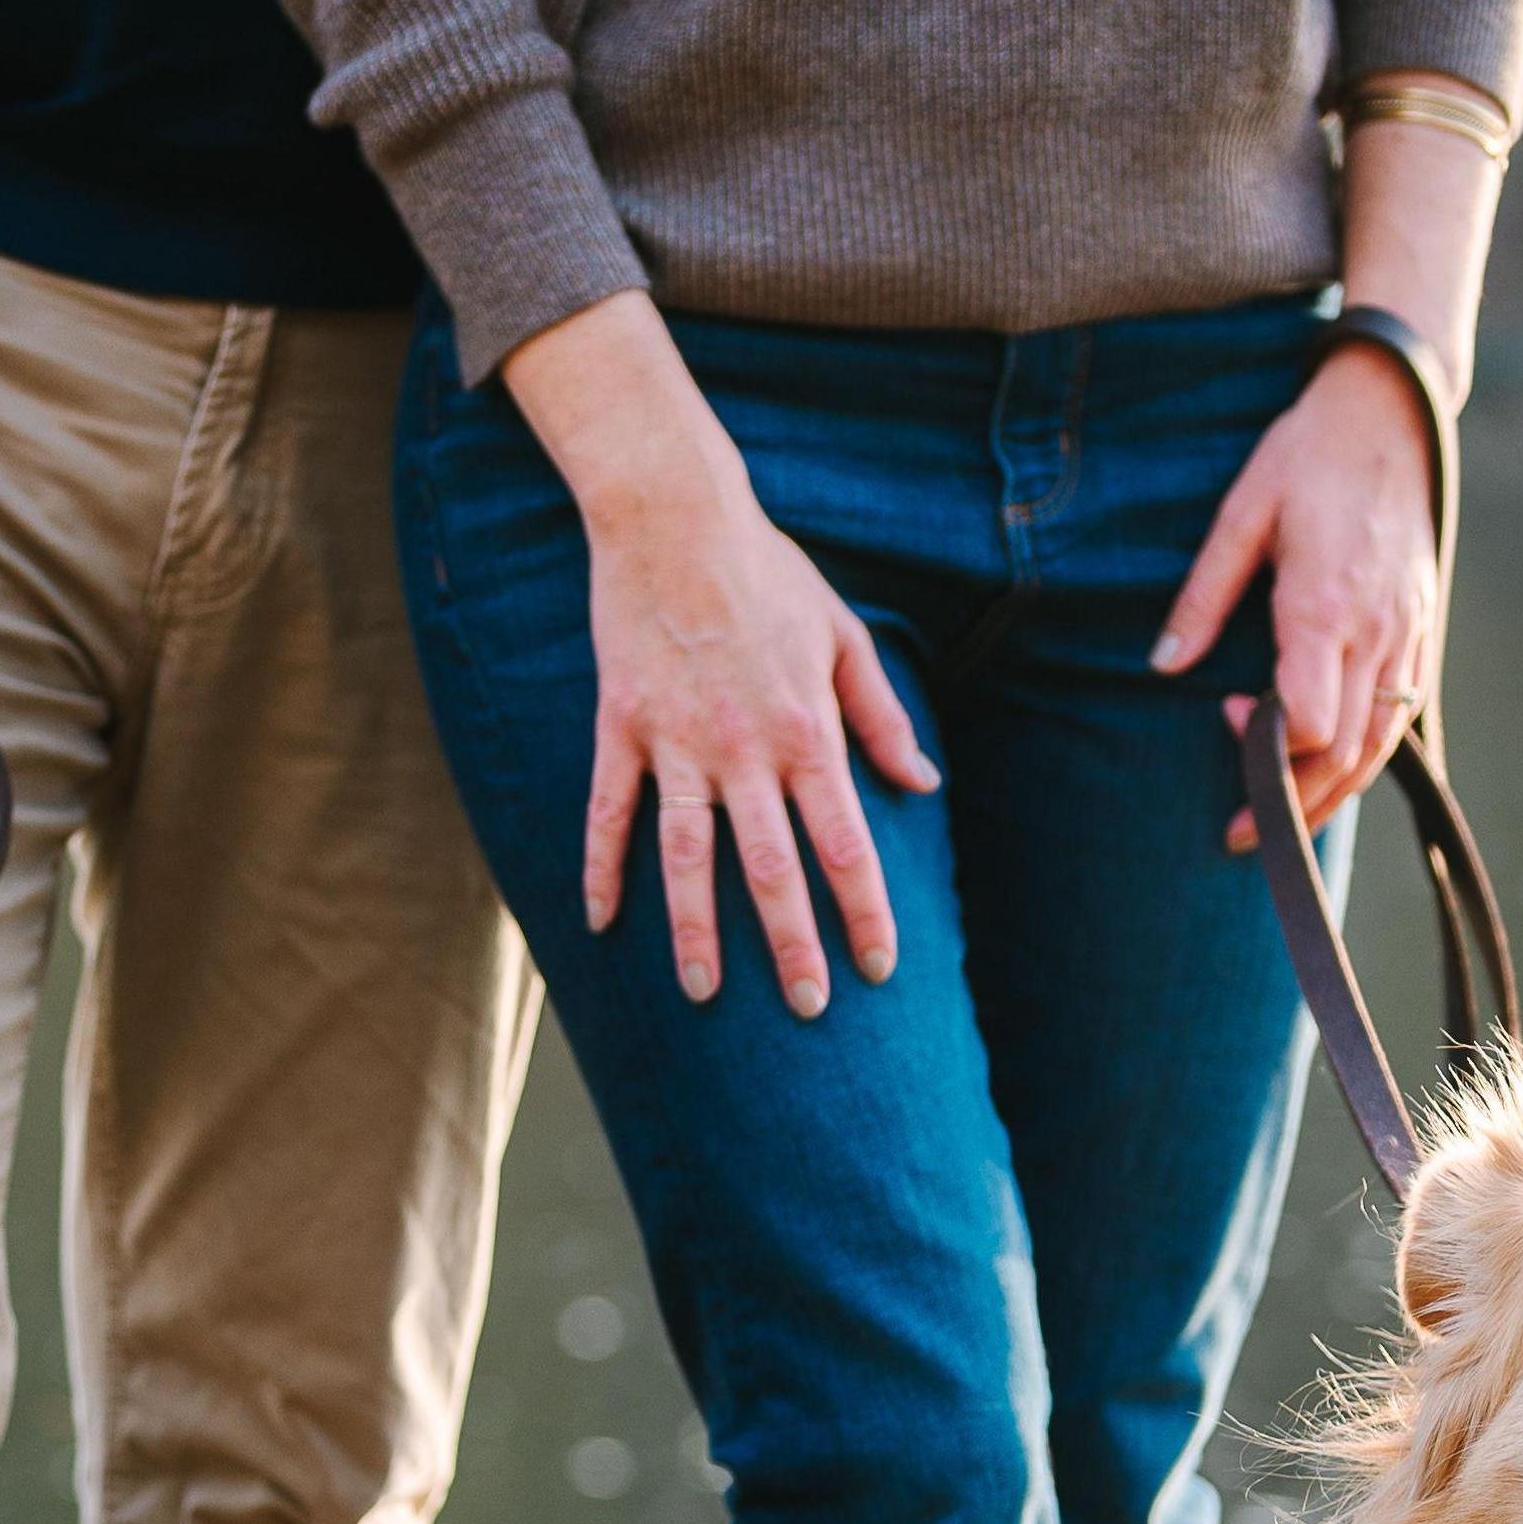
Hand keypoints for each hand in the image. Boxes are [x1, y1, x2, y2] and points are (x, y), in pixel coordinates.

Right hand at [502, 294, 939, 1015]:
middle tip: (809, 1009)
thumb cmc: (768, 573)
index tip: (878, 967)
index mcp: (806, 728)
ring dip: (696, 931)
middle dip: (794, 945)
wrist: (674, 514)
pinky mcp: (622, 727)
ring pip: (688, 857)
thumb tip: (922, 784)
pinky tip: (601, 922)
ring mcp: (677, 742)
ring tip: (705, 993)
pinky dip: (602, 869)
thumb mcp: (843, 636)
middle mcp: (744, 748)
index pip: (845, 842)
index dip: (865, 910)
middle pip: (773, 869)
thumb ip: (881, 717)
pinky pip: (609, 812)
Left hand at [1152, 343, 1437, 848]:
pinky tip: (1328, 773)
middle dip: (1290, 803)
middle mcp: (1376, 630)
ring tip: (1282, 823)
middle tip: (1240, 830)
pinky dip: (1364, 759)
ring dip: (1329, 796)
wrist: (1391, 411)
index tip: (1225, 717)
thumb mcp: (1241, 512)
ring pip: (1377, 746)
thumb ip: (1202, 597)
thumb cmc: (1308, 455)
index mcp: (1326, 605)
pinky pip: (1399, 716)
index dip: (1263, 745)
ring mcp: (1406, 633)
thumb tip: (1162, 666)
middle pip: (1341, 753)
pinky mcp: (1421, 630)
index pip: (1307, 721)